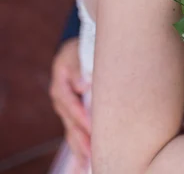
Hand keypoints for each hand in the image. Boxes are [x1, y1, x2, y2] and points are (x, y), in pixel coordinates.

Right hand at [49, 38, 90, 168]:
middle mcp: (61, 100)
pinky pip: (76, 133)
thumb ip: (78, 68)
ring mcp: (67, 110)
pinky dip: (80, 149)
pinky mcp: (74, 115)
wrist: (80, 50)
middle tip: (93, 152)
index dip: (81, 115)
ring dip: (80, 148)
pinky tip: (84, 165)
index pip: (70, 103)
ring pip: (72, 132)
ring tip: (88, 164)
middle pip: (70, 123)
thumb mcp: (78, 52)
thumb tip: (83, 85)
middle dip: (81, 138)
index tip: (92, 126)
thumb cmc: (83, 50)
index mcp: (61, 85)